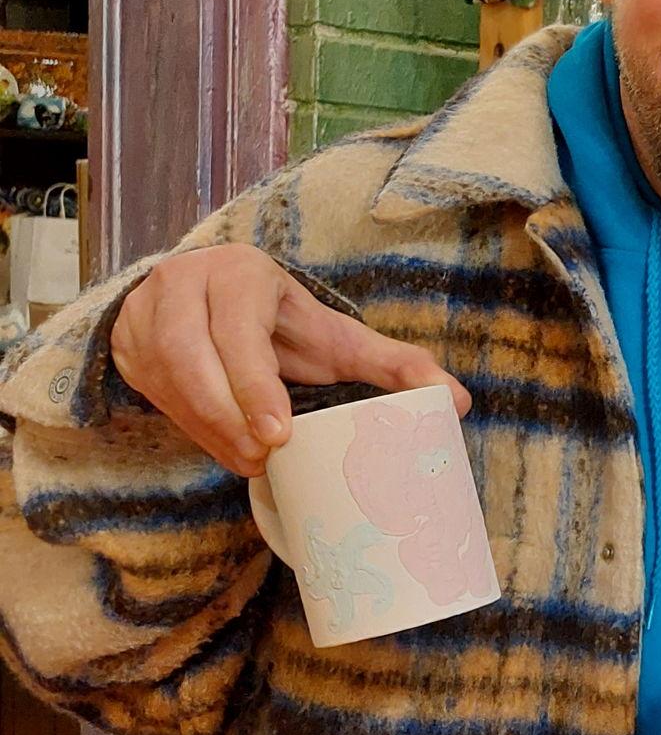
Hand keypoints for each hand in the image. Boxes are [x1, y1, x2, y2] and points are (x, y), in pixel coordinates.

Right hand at [109, 244, 470, 477]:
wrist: (211, 301)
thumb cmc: (283, 323)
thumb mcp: (338, 338)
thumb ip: (395, 365)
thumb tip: (459, 401)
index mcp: (241, 274)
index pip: (238, 328)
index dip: (253, 384)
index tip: (278, 434)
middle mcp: (187, 283)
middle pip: (191, 353)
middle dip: (226, 413)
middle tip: (264, 457)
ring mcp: (147, 310)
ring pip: (165, 375)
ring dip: (206, 425)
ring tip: (248, 460)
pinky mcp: (126, 340)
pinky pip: (150, 389)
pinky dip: (187, 426)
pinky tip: (222, 447)